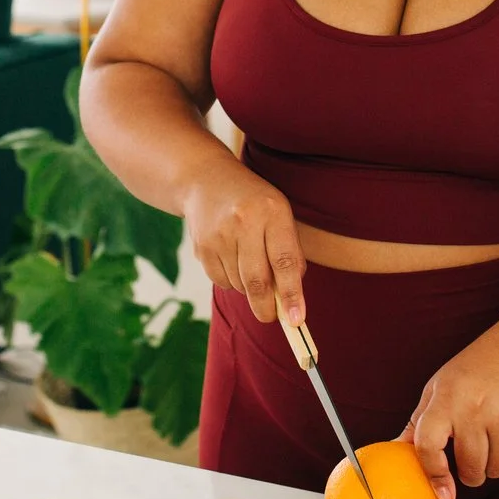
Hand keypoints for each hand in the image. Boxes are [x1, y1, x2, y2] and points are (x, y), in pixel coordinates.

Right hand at [183, 162, 306, 325]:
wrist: (205, 179)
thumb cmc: (253, 202)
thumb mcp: (280, 215)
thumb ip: (290, 253)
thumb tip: (291, 299)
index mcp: (272, 211)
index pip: (284, 261)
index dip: (291, 294)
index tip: (296, 319)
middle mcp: (244, 222)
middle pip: (257, 280)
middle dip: (266, 307)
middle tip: (271, 317)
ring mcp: (219, 235)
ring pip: (239, 284)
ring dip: (249, 289)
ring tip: (249, 265)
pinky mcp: (201, 246)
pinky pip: (220, 281)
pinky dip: (231, 282)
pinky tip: (231, 259)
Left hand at [402, 322, 498, 498]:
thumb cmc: (479, 364)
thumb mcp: (441, 384)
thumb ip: (420, 421)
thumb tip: (398, 449)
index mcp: (445, 398)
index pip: (428, 445)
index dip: (433, 473)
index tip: (442, 492)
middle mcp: (474, 407)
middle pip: (470, 467)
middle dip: (470, 474)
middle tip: (472, 461)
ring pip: (498, 469)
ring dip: (494, 465)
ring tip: (493, 442)